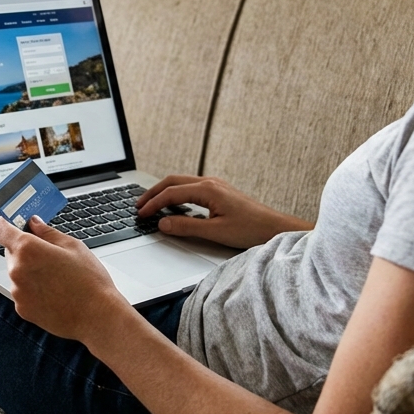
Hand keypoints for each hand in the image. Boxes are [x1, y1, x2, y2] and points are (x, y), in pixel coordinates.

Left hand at [0, 215, 131, 341]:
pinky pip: (22, 291)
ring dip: (29, 271)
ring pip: (17, 273)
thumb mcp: (72, 246)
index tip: (13, 224)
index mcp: (28, 249)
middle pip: (10, 252)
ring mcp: (18, 292)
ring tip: (56, 277)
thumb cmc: (89, 281)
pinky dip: (33, 289)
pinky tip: (54, 292)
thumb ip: (47, 232)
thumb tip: (34, 223)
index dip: (5, 224)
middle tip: (48, 254)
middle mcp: (17, 270)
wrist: (96, 316)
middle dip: (25, 250)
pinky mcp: (22, 308)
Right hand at [136, 175, 312, 248]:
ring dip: (164, 192)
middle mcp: (211, 183)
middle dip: (153, 192)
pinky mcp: (220, 193)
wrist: (275, 228)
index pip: (171, 193)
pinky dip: (176, 195)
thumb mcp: (215, 232)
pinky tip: (173, 206)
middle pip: (173, 181)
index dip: (153, 204)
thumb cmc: (251, 229)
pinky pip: (191, 188)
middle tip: (139, 205)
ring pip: (182, 183)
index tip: (141, 214)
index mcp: (207, 189)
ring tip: (151, 204)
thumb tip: (162, 223)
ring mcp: (216, 186)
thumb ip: (186, 227)